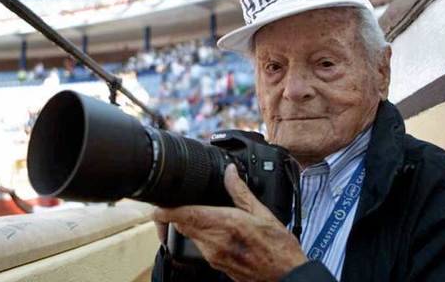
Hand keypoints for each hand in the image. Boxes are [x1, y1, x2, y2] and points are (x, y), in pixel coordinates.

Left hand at [152, 164, 306, 281]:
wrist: (286, 276)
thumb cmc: (278, 247)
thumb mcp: (263, 213)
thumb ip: (241, 192)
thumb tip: (230, 173)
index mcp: (224, 224)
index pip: (182, 215)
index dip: (164, 209)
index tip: (158, 202)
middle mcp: (213, 242)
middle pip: (180, 225)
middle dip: (175, 213)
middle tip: (178, 200)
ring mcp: (212, 256)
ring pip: (189, 235)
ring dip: (190, 223)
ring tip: (201, 211)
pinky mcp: (215, 265)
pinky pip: (200, 246)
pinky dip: (201, 235)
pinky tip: (215, 229)